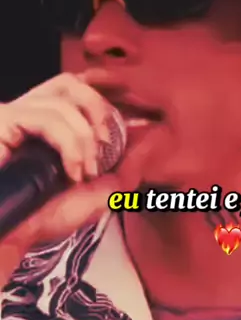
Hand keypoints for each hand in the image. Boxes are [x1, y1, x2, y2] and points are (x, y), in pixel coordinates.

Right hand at [0, 73, 154, 285]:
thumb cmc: (44, 218)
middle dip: (97, 110)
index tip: (135, 124)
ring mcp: (14, 115)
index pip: (77, 91)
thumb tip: (148, 143)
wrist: (12, 237)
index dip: (106, 102)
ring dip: (84, 140)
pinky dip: (68, 145)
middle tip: (106, 143)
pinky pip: (47, 117)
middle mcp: (29, 114)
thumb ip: (123, 169)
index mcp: (48, 126)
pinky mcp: (3, 120)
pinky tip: (70, 172)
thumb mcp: (95, 194)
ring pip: (63, 102)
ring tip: (84, 172)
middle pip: (69, 82)